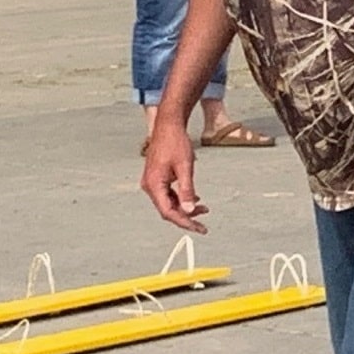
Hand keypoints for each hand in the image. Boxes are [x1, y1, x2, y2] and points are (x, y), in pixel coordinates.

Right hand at [141, 117, 209, 231]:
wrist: (168, 125)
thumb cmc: (175, 142)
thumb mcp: (185, 167)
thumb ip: (187, 190)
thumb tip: (190, 209)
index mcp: (153, 185)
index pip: (168, 212)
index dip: (184, 222)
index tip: (198, 228)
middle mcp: (149, 186)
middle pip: (168, 210)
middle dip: (186, 217)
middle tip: (203, 224)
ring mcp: (152, 182)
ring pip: (169, 203)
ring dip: (185, 208)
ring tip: (204, 209)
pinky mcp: (157, 178)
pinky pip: (168, 194)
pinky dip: (181, 198)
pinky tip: (195, 198)